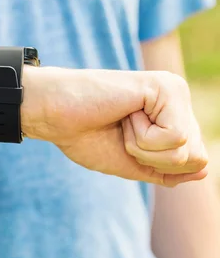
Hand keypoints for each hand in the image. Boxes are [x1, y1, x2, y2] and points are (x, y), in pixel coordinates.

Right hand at [22, 67, 207, 186]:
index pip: (196, 162)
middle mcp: (178, 100)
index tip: (124, 141)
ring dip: (145, 148)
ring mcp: (174, 91)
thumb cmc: (84, 135)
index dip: (157, 165)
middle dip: (153, 159)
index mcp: (172, 116)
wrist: (53, 115)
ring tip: (122, 122)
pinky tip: (124, 114)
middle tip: (122, 132)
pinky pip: (174, 137)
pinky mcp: (166, 87)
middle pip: (197, 158)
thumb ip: (167, 169)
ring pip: (188, 150)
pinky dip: (142, 138)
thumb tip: (206, 169)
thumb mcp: (132, 162)